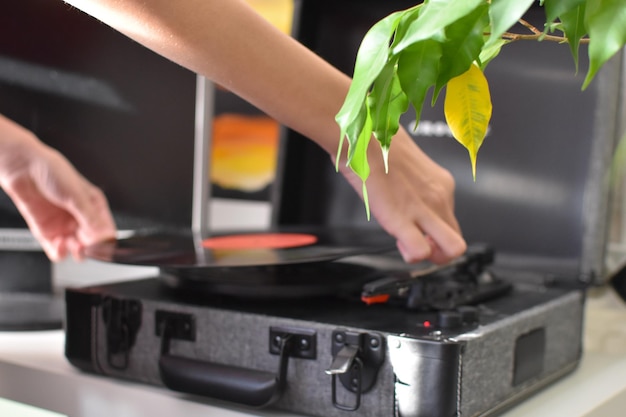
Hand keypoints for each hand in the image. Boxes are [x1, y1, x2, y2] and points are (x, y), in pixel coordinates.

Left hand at [0, 115, 115, 260]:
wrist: (24, 169)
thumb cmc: (52, 172)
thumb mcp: (77, 195)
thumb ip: (91, 218)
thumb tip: (105, 236)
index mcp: (94, 206)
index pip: (107, 230)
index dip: (106, 240)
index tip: (102, 246)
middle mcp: (80, 218)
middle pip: (93, 243)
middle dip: (91, 248)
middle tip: (87, 246)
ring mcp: (65, 226)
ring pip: (77, 250)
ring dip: (76, 251)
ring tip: (73, 245)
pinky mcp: (48, 233)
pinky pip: (57, 251)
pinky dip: (59, 252)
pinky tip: (60, 245)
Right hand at [339, 129, 466, 263]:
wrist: (363, 133)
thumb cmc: (377, 142)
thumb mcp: (407, 164)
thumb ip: (412, 182)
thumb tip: (400, 187)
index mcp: (440, 184)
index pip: (451, 222)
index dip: (435, 233)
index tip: (418, 229)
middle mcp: (440, 197)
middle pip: (457, 241)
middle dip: (438, 252)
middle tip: (416, 243)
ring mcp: (424, 209)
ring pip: (453, 250)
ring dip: (431, 256)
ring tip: (408, 244)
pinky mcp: (402, 219)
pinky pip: (420, 251)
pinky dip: (412, 256)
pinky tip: (399, 242)